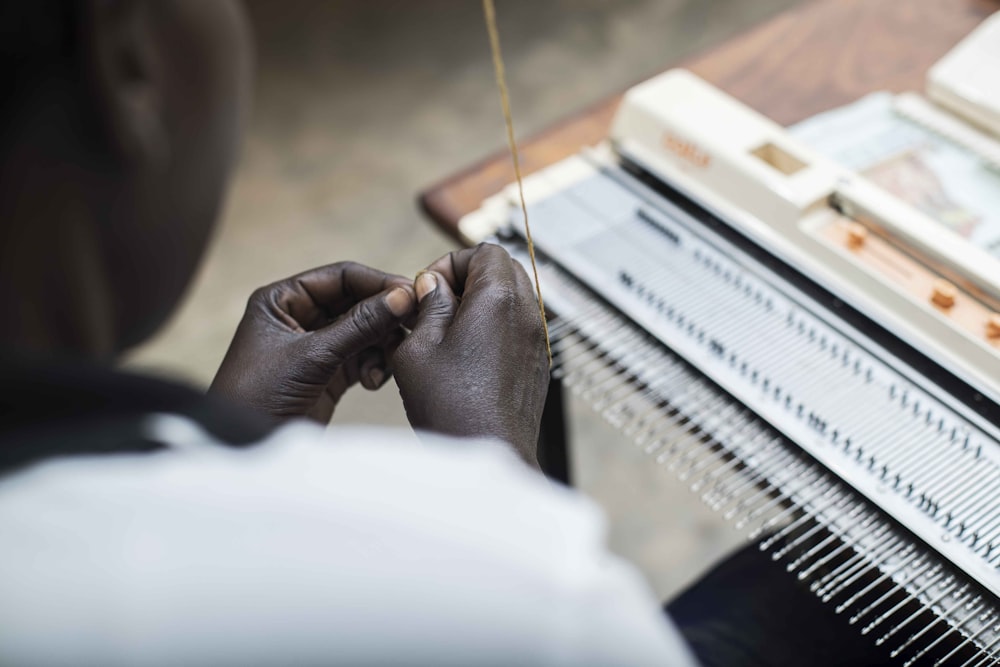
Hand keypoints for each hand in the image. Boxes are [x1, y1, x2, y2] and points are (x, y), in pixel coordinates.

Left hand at [210, 262, 415, 422]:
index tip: (410, 295)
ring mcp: (314, 346)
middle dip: (383, 318)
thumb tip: (402, 297)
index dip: (377, 283)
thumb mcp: (313, 356)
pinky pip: (363, 357)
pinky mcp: (327, 373)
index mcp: (282, 300)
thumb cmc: (260, 395)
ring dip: (380, 345)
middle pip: (356, 303)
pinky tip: (372, 381)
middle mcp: (298, 317)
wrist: (248, 450)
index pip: (340, 277)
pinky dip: (374, 365)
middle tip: (413, 327)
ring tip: (387, 363)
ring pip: (364, 331)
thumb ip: (360, 324)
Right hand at [392, 243, 548, 466]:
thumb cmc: (452, 407)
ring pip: (512, 299)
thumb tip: (434, 285)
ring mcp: (536, 340)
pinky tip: (466, 358)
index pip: (484, 251)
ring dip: (481, 305)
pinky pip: (518, 328)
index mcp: (499, 298)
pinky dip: (494, 329)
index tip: (430, 288)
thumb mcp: (419, 347)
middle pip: (503, 269)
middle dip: (467, 279)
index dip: (451, 262)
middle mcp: (526, 314)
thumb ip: (429, 305)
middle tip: (437, 306)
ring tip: (448, 334)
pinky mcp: (537, 364)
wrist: (487, 453)